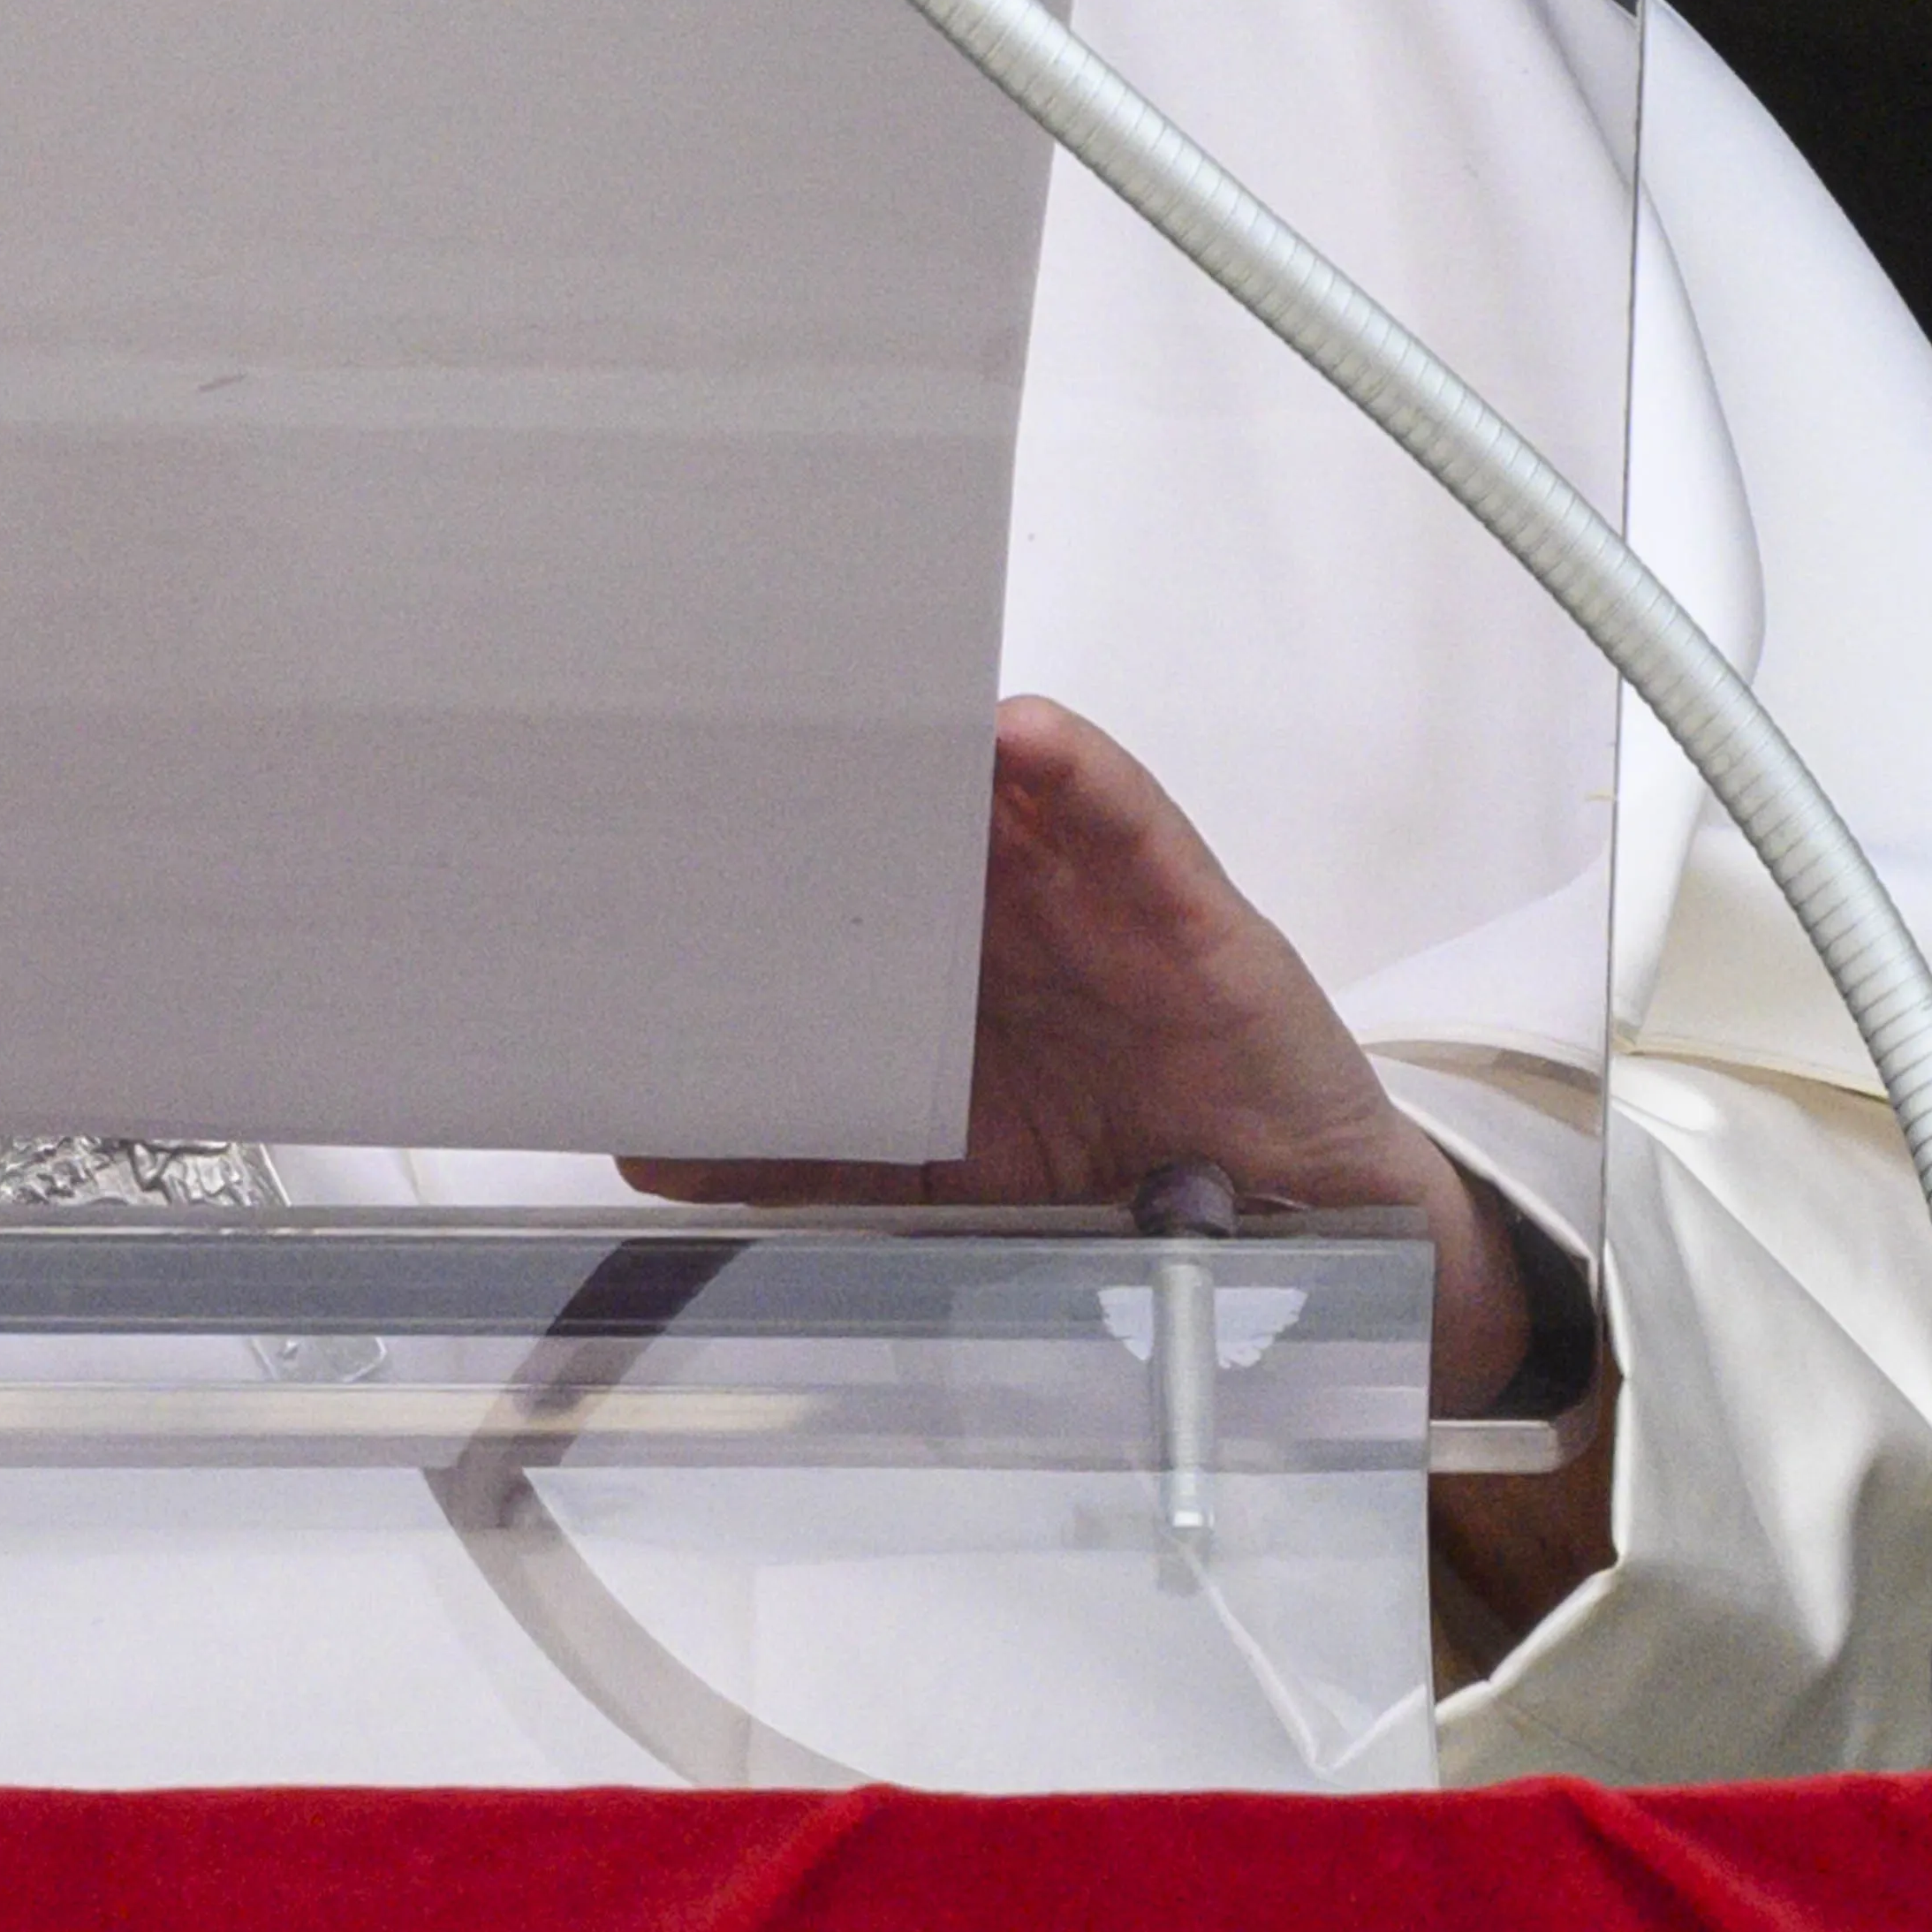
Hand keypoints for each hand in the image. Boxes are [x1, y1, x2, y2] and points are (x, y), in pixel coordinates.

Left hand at [618, 695, 1537, 1409]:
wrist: (1276, 1233)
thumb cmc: (1104, 1173)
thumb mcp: (933, 1178)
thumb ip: (807, 1159)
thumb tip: (655, 1151)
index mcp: (940, 958)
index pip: (840, 868)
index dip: (762, 835)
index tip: (666, 808)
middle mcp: (1011, 907)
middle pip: (909, 809)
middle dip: (830, 769)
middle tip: (734, 732)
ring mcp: (1097, 896)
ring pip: (1005, 792)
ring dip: (934, 743)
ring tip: (858, 698)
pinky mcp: (1185, 909)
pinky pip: (1127, 818)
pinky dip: (1077, 769)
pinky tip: (1023, 736)